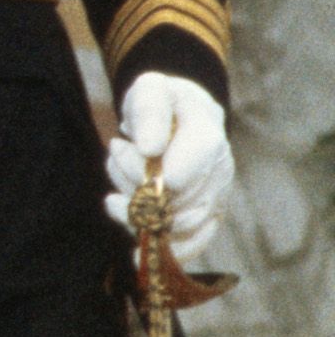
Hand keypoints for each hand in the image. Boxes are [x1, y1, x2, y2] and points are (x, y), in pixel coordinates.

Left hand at [105, 72, 233, 258]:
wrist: (179, 114)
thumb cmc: (162, 100)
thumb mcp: (150, 89)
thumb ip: (150, 111)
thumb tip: (150, 148)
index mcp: (209, 138)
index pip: (179, 177)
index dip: (147, 177)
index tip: (121, 147)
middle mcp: (219, 172)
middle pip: (174, 205)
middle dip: (133, 188)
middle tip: (117, 151)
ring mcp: (215, 198)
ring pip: (176, 228)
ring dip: (135, 211)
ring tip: (119, 178)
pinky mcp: (205, 218)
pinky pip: (188, 247)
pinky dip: (156, 247)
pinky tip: (129, 239)